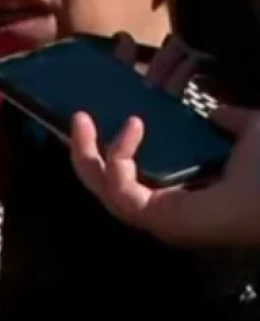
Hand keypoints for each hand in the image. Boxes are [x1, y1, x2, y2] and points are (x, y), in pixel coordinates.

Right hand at [69, 108, 259, 247]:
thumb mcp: (246, 128)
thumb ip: (228, 120)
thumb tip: (214, 112)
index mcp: (177, 186)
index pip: (129, 162)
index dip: (111, 133)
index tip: (99, 104)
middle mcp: (160, 201)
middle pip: (103, 179)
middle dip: (83, 148)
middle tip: (77, 117)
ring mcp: (154, 213)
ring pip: (100, 188)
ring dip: (84, 152)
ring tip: (80, 120)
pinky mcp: (155, 216)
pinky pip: (119, 191)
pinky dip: (118, 157)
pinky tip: (132, 126)